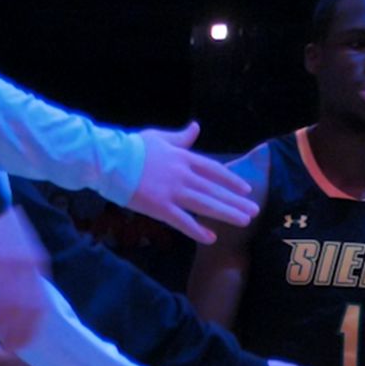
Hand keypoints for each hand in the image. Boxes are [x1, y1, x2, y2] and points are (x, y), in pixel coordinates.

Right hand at [0, 207, 49, 348]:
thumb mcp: (16, 248)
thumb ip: (19, 269)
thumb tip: (15, 292)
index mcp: (38, 263)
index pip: (43, 300)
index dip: (36, 322)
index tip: (29, 338)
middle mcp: (32, 267)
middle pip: (35, 309)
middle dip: (27, 332)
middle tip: (18, 349)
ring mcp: (15, 267)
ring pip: (18, 308)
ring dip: (11, 330)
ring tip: (5, 346)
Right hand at [128, 122, 257, 243]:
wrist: (109, 159)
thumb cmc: (132, 148)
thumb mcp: (160, 138)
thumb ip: (181, 138)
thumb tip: (196, 127)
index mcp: (183, 158)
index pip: (214, 170)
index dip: (232, 180)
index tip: (246, 188)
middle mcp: (183, 175)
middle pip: (215, 190)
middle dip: (236, 201)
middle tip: (255, 210)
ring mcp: (172, 192)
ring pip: (205, 205)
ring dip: (226, 214)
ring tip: (244, 221)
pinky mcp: (160, 207)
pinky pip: (182, 222)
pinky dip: (197, 230)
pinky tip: (211, 238)